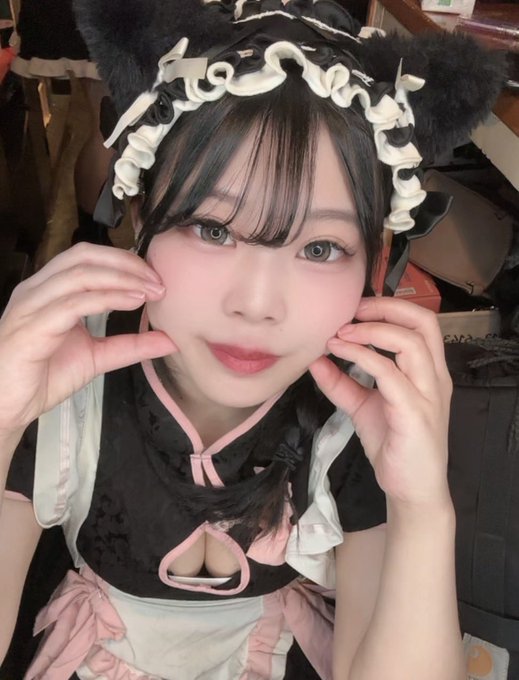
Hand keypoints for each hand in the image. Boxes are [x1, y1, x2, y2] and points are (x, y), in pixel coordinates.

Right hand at [0, 243, 175, 435]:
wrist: (6, 407)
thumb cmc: (43, 377)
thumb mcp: (97, 357)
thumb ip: (131, 345)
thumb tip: (170, 340)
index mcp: (50, 289)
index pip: (88, 257)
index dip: (124, 260)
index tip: (157, 277)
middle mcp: (38, 289)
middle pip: (84, 255)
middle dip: (126, 263)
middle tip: (158, 280)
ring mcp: (32, 305)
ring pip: (80, 274)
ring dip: (122, 278)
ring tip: (151, 290)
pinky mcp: (32, 327)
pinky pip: (73, 303)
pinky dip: (107, 298)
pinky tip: (132, 300)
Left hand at [309, 297, 452, 509]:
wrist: (412, 490)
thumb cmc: (394, 445)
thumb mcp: (363, 407)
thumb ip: (341, 383)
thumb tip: (315, 359)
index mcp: (428, 371)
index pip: (421, 322)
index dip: (390, 306)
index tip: (355, 309)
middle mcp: (434, 377)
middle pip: (423, 323)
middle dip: (386, 308)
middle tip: (351, 312)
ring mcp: (428, 395)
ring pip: (410, 343)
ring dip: (371, 331)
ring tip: (340, 334)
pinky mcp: (414, 414)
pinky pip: (390, 375)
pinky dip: (362, 357)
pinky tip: (339, 354)